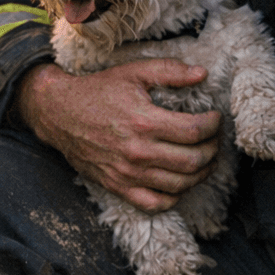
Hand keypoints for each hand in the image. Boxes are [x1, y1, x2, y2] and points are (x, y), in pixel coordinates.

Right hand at [16, 60, 221, 212]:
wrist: (59, 113)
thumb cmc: (98, 91)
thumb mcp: (133, 73)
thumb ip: (169, 71)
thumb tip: (201, 74)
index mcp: (144, 121)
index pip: (194, 131)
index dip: (212, 126)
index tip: (215, 119)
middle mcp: (137, 152)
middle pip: (192, 161)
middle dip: (212, 150)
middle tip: (213, 139)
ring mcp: (127, 174)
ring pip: (179, 185)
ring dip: (200, 174)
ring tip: (204, 159)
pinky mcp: (118, 187)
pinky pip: (155, 204)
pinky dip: (174, 197)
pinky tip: (180, 182)